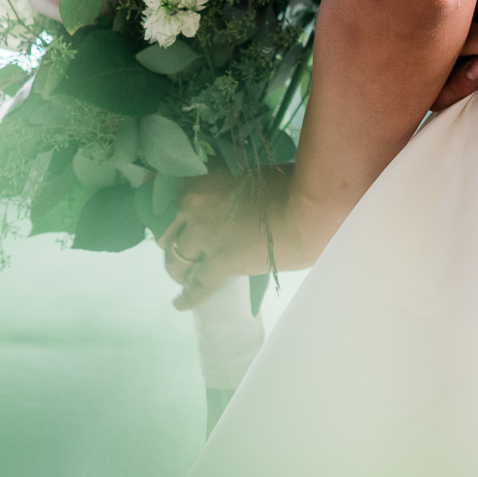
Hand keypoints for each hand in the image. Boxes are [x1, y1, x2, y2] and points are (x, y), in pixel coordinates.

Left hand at [159, 166, 302, 310]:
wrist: (308, 211)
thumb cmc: (289, 184)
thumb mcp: (248, 173)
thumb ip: (229, 184)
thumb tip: (227, 194)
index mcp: (201, 179)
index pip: (171, 195)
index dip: (175, 208)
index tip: (177, 214)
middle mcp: (194, 206)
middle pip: (168, 229)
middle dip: (175, 238)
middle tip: (183, 243)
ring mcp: (204, 237)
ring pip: (175, 259)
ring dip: (178, 266)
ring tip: (183, 273)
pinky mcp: (220, 264)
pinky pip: (197, 286)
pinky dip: (187, 297)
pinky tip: (178, 303)